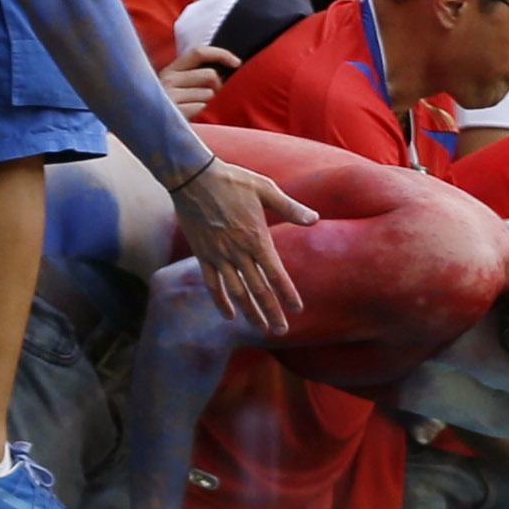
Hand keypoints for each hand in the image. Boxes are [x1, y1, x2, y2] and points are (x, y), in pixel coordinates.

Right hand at [161, 42, 233, 119]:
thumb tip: (228, 67)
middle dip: (218, 86)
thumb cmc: (173, 107)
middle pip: (210, 75)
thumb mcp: (179, 86)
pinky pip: (201, 107)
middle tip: (212, 96)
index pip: (199, 52)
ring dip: (208, 102)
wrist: (153, 129)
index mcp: (172, 69)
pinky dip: (202, 113)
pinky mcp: (174, 111)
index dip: (221, 54)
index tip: (237, 63)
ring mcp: (170, 95)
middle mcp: (169, 78)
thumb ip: (196, 74)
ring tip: (196, 108)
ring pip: (208, 94)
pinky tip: (191, 116)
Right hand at [172, 151, 311, 329]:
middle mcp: (238, 252)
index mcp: (257, 238)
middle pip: (258, 290)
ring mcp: (219, 256)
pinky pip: (212, 284)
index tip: (297, 309)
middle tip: (281, 331)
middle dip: (271, 312)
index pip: (276, 274)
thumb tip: (314, 219)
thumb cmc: (233, 180)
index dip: (287, 294)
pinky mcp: (203, 255)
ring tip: (260, 329)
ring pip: (236, 292)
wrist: (194, 177)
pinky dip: (220, 301)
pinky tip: (229, 315)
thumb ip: (290, 208)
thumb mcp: (266, 189)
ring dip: (249, 313)